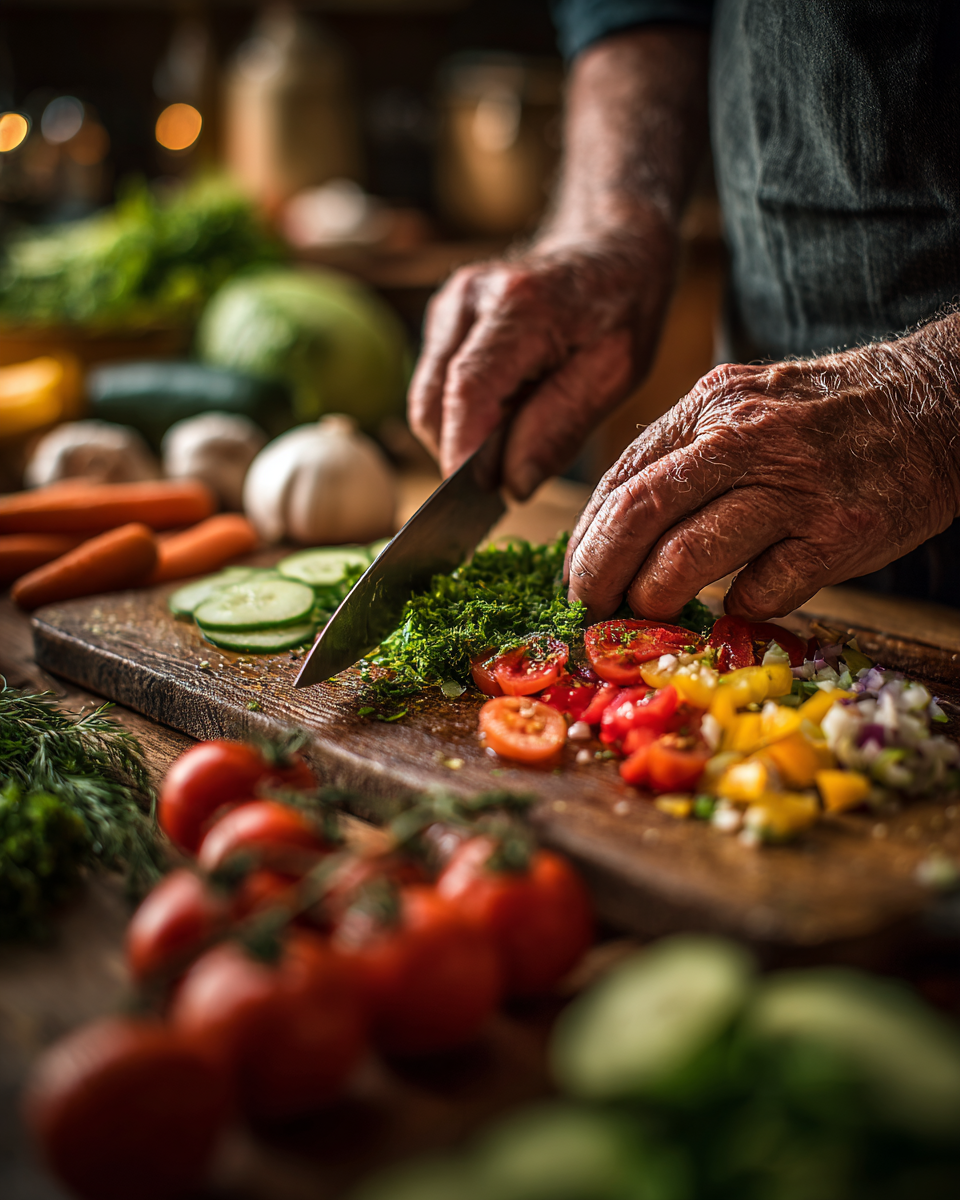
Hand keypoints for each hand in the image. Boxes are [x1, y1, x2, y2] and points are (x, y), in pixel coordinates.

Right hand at [407, 230, 672, 498]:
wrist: (610, 247)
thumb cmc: (622, 308)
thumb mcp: (616, 372)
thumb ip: (561, 427)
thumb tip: (512, 484)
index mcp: (519, 306)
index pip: (469, 391)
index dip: (464, 452)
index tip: (472, 502)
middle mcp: (469, 298)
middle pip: (433, 403)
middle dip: (461, 454)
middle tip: (507, 481)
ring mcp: (449, 306)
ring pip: (427, 401)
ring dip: (461, 436)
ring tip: (514, 439)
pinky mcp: (443, 320)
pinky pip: (434, 389)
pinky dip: (462, 417)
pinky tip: (504, 414)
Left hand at [566, 328, 959, 619]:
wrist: (938, 407)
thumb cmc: (826, 419)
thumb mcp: (746, 407)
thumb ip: (684, 456)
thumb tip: (613, 529)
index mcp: (712, 405)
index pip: (622, 478)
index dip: (587, 537)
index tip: (575, 575)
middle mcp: (748, 439)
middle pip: (639, 514)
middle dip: (598, 573)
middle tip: (588, 607)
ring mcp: (796, 487)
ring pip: (687, 558)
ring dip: (653, 598)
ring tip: (647, 612)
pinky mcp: (839, 535)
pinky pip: (761, 590)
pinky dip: (736, 607)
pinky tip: (740, 601)